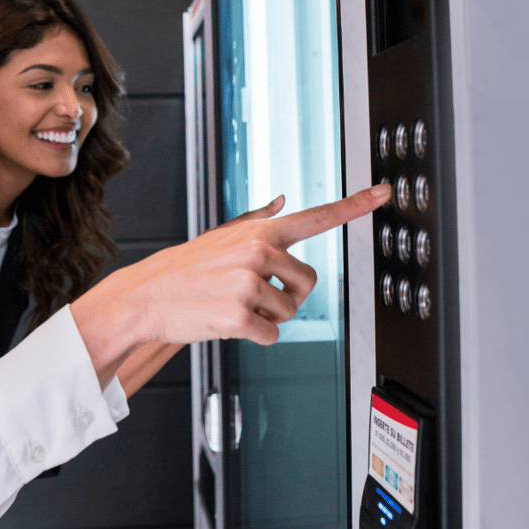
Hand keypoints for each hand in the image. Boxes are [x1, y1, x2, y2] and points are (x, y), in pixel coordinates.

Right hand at [134, 184, 389, 345]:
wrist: (145, 296)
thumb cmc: (183, 268)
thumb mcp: (220, 236)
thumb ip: (256, 220)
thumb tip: (282, 201)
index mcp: (258, 231)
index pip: (315, 216)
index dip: (355, 205)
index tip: (384, 192)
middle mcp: (258, 251)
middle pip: (308, 283)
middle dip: (288, 297)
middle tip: (253, 297)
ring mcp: (248, 282)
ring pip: (289, 313)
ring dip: (267, 319)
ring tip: (233, 306)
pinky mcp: (239, 314)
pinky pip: (271, 336)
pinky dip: (255, 337)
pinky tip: (227, 322)